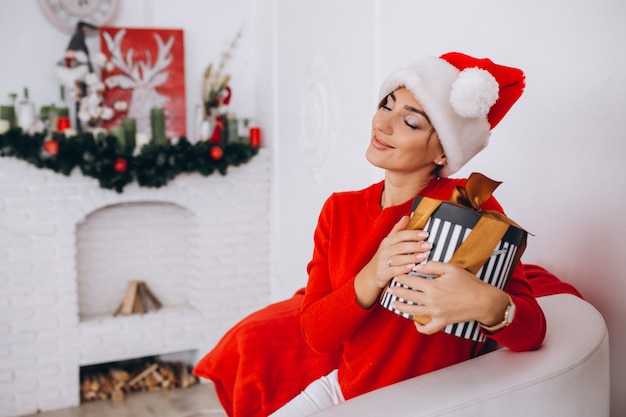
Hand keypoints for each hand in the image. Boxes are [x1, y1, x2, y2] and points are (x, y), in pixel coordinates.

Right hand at [354, 216, 430, 307]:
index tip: (425, 234)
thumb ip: (398, 230)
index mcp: (388, 241)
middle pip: (401, 246)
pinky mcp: (383, 273)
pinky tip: (412, 267)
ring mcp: (383, 262)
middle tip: (428, 245)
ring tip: (423, 256)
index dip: (413, 234)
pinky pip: (394, 270)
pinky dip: (403, 269)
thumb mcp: (389, 242)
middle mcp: (384, 250)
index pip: (401, 235)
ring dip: (411, 257)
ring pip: (398, 258)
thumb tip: (407, 217)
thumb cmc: (384, 257)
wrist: (371, 274)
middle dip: (415, 245)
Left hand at [388, 261, 509, 333]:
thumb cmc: (468, 283)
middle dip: (397, 291)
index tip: (396, 273)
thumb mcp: (451, 269)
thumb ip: (432, 266)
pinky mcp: (442, 322)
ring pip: (412, 312)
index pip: (410, 281)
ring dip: (401, 307)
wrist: (484, 301)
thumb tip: (418, 267)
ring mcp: (436, 314)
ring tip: (395, 303)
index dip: (401, 277)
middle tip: (390, 287)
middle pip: (408, 296)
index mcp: (432, 286)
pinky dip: (420, 327)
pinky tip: (415, 322)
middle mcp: (431, 301)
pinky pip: (427, 329)